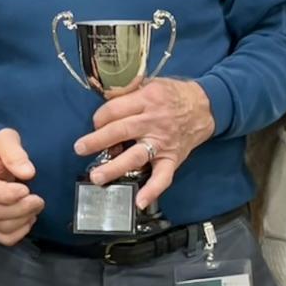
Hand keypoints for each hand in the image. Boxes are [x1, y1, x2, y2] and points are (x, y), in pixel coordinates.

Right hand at [0, 129, 42, 246]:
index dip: (10, 195)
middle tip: (39, 200)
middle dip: (21, 209)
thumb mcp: (5, 139)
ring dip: (22, 220)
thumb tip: (27, 172)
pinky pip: (0, 238)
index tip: (27, 190)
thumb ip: (14, 152)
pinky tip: (27, 220)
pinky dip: (18, 233)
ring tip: (35, 207)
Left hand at [73, 78, 213, 210]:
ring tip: (97, 177)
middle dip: (97, 141)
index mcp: (146, 100)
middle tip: (79, 148)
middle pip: (120, 131)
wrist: (206, 107)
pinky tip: (139, 202)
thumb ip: (129, 90)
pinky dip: (152, 191)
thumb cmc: (173, 94)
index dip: (99, 118)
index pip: (114, 110)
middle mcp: (153, 122)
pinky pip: (163, 177)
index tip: (95, 124)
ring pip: (135, 156)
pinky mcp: (172, 159)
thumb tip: (104, 95)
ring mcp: (163, 143)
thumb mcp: (151, 83)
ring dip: (114, 167)